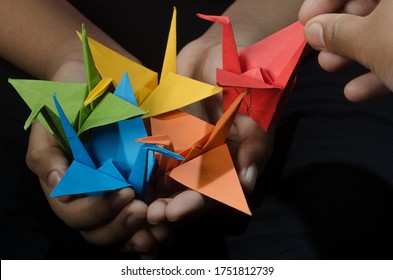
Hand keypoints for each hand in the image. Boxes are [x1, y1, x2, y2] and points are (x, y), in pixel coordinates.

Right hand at [26, 61, 158, 257]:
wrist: (104, 78)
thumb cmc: (74, 97)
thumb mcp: (53, 120)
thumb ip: (47, 152)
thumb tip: (59, 182)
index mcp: (68, 186)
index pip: (77, 214)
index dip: (99, 210)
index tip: (126, 191)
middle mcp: (92, 196)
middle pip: (100, 231)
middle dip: (122, 227)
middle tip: (144, 211)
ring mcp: (116, 195)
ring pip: (123, 232)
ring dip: (141, 236)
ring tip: (161, 231)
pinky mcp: (141, 188)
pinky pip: (144, 220)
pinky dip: (154, 229)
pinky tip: (169, 231)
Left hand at [147, 35, 273, 224]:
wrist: (221, 53)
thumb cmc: (247, 82)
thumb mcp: (257, 114)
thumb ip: (253, 149)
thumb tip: (246, 184)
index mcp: (231, 164)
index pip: (213, 193)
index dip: (192, 205)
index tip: (170, 214)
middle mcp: (208, 163)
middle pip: (186, 193)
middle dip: (167, 207)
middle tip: (145, 217)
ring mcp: (186, 151)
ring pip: (167, 180)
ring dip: (151, 195)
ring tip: (132, 207)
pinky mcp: (167, 136)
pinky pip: (153, 157)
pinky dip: (141, 171)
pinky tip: (125, 182)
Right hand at [299, 0, 392, 100]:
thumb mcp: (370, 39)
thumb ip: (338, 33)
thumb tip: (313, 30)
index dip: (324, 0)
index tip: (305, 20)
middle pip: (369, 5)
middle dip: (339, 28)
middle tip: (318, 46)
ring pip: (385, 30)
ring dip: (353, 51)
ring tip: (329, 66)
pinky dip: (380, 70)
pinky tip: (357, 91)